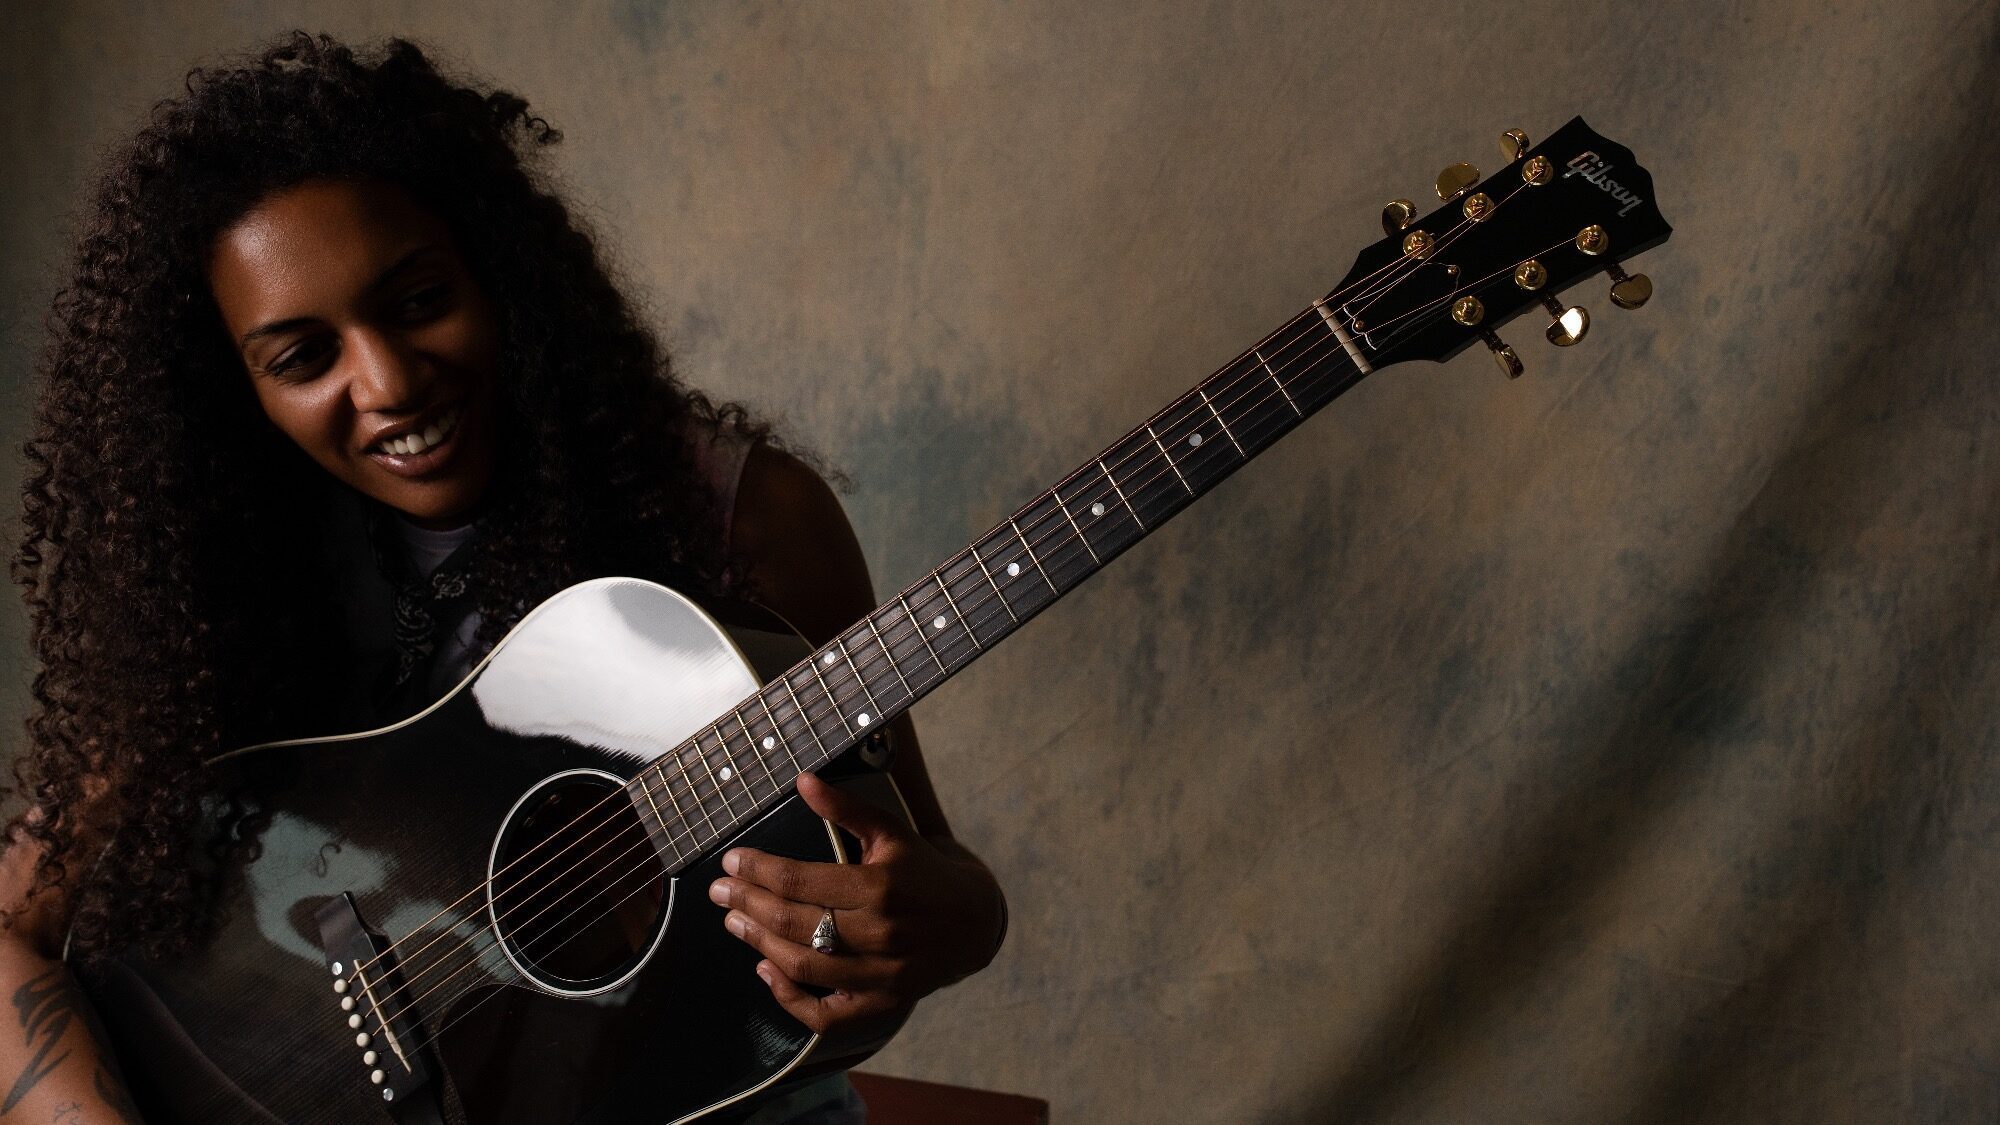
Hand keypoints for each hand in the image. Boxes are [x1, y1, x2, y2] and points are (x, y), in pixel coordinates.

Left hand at [707, 772, 1004, 1036]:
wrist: (975, 921)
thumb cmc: (925, 870)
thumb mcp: (892, 831)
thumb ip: (846, 808)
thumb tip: (802, 780)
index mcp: (881, 886)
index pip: (801, 881)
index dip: (758, 870)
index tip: (730, 860)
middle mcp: (881, 933)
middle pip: (795, 923)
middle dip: (748, 904)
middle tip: (719, 892)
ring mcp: (882, 974)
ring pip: (804, 966)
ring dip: (760, 943)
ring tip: (733, 922)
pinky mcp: (882, 1004)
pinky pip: (827, 1015)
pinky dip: (790, 998)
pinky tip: (765, 969)